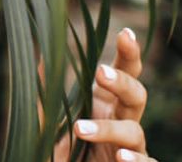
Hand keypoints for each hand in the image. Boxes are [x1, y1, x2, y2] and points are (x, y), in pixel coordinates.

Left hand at [43, 27, 157, 161]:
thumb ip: (46, 91)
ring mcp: (129, 146)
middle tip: (101, 72)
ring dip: (109, 129)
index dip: (129, 53)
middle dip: (122, 82)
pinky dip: (138, 161)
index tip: (125, 33)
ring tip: (79, 129)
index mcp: (104, 101)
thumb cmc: (59, 146)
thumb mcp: (48, 117)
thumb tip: (43, 54)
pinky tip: (121, 157)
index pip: (124, 72)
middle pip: (136, 95)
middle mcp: (121, 120)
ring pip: (134, 131)